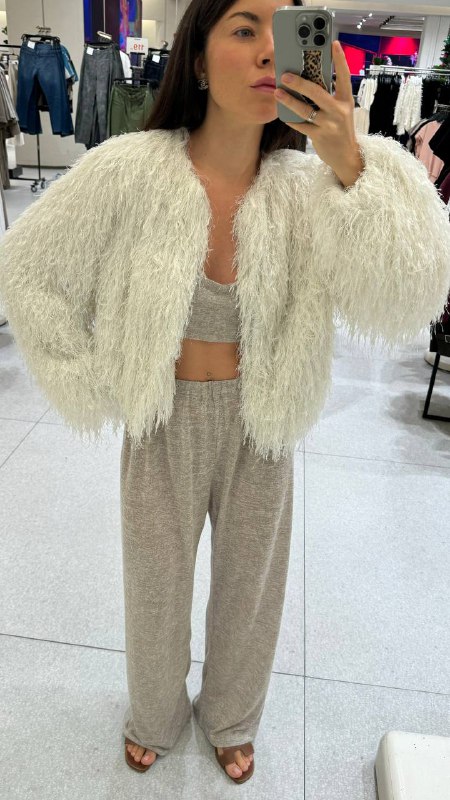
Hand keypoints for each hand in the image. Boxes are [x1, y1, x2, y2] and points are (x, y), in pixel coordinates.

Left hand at [274, 40, 363, 186]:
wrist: (346, 156)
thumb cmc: (340, 129)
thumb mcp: (341, 110)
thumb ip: (330, 97)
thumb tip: (310, 82)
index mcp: (346, 100)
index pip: (344, 76)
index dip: (340, 59)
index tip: (334, 43)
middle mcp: (339, 110)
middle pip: (317, 92)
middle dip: (300, 83)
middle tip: (285, 75)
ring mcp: (329, 124)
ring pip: (305, 109)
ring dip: (289, 100)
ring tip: (277, 92)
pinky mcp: (319, 136)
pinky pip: (301, 125)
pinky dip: (291, 119)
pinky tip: (283, 114)